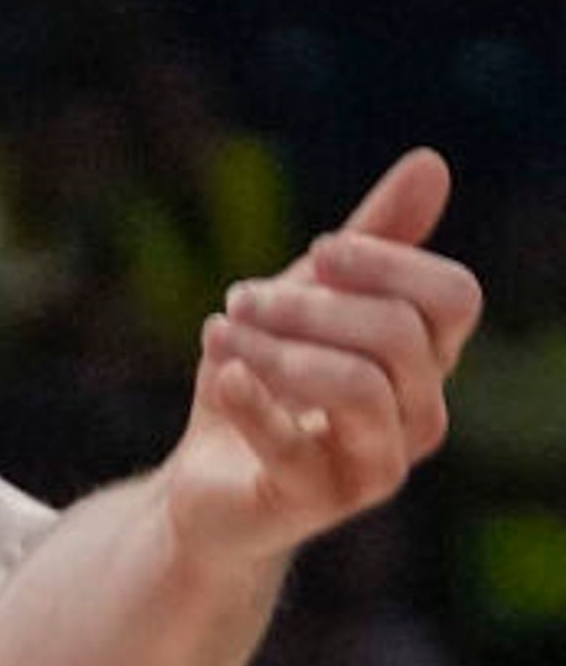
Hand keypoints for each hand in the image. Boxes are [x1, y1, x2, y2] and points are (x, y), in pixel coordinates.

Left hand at [164, 149, 481, 577]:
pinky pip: (294, 444)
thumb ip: (372, 239)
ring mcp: (375, 466)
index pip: (455, 298)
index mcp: (425, 361)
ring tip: (218, 331)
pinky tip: (220, 373)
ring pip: (357, 385)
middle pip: (398, 334)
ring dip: (275, 345)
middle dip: (309, 302)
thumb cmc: (273, 382)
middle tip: (239, 297)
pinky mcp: (317, 503)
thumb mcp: (312, 299)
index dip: (387, 260)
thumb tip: (433, 162)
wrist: (211, 481)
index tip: (318, 250)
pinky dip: (251, 398)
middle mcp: (419, 416)